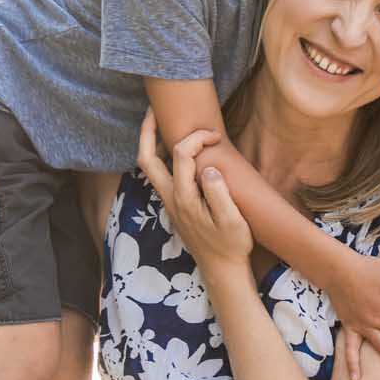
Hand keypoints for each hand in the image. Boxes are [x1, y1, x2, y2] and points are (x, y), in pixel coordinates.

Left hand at [136, 112, 249, 273]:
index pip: (182, 154)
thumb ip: (219, 194)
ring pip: (149, 167)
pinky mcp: (175, 205)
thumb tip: (208, 167)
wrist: (222, 270)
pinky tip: (175, 149)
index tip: (215, 136)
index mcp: (184, 198)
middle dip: (147, 131)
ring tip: (160, 122)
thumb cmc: (231, 245)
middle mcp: (170, 198)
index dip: (197, 138)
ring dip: (151, 143)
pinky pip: (160, 175)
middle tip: (155, 109)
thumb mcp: (232, 221)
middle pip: (146, 159)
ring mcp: (169, 203)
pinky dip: (162, 156)